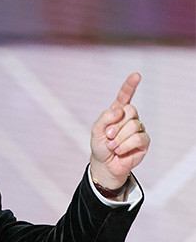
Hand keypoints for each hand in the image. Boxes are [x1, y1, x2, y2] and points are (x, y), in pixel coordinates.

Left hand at [89, 72, 149, 191]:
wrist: (104, 166)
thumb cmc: (100, 147)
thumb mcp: (96, 131)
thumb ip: (105, 117)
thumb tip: (120, 110)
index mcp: (118, 112)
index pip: (125, 95)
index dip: (130, 85)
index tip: (136, 75)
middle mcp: (130, 118)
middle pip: (129, 111)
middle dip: (116, 125)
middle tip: (108, 137)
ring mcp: (138, 129)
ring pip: (133, 125)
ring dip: (119, 138)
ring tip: (112, 146)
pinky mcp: (144, 141)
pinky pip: (138, 138)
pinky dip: (126, 146)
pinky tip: (120, 151)